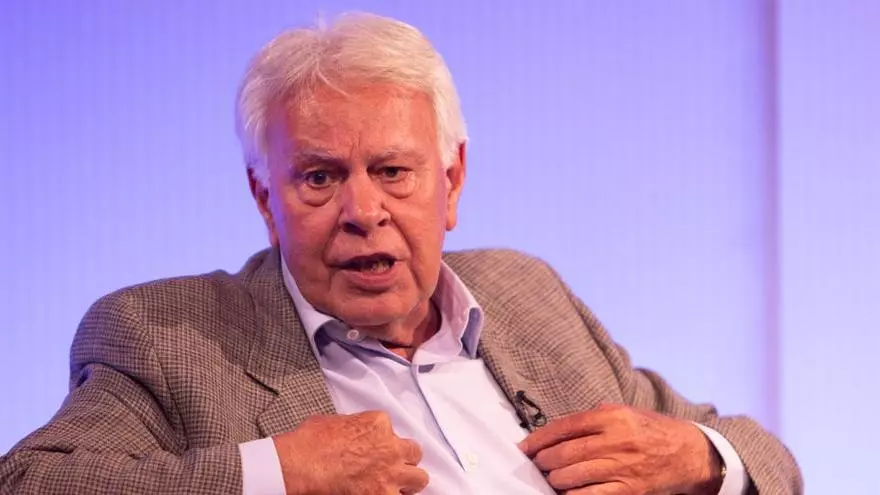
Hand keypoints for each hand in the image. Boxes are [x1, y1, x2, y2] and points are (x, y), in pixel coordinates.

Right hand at [273, 411, 428, 494]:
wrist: (301, 465)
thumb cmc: (309, 443)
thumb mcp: (330, 422)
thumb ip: (350, 426)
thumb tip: (345, 434)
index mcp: (378, 424)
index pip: (391, 431)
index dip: (382, 442)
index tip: (373, 450)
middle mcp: (391, 447)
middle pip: (413, 453)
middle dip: (403, 460)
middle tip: (390, 468)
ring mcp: (391, 473)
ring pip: (418, 479)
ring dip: (408, 482)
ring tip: (394, 487)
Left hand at [518, 404, 722, 494]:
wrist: (688, 452)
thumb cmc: (649, 430)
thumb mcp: (622, 413)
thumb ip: (589, 421)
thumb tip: (552, 434)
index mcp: (611, 416)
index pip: (564, 427)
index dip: (539, 439)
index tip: (525, 448)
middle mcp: (616, 440)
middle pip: (564, 453)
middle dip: (543, 461)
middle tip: (535, 464)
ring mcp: (623, 467)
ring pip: (572, 476)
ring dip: (554, 480)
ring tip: (550, 478)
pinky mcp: (629, 490)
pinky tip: (566, 492)